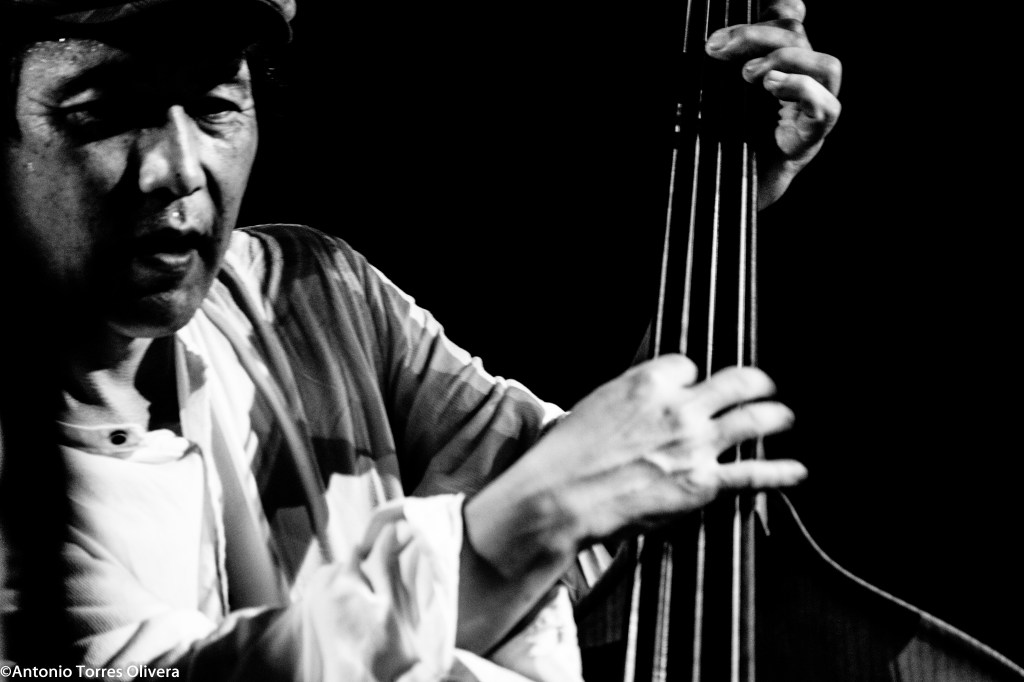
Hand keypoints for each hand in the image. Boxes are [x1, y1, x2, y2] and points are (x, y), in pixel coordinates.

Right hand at [466, 354, 804, 576]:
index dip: (690, 378)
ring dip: (775, 416)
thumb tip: (645, 406)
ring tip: (784, 416)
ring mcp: (695, 443)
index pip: (687, 366)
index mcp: (647, 382)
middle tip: (762, 385)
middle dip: (754, 382)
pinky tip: (795, 470)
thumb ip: (630, 402)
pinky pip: (752, 473)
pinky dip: (779, 472)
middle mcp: (678, 406)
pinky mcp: (702, 482)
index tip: (690, 387)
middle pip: (734, 381)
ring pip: (752, 419)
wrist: (561, 496)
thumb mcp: (594, 407)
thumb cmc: (567, 455)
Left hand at [705, 0, 841, 207]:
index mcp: (779, 64)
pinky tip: (769, 87)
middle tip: (716, 49)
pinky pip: (824, 104)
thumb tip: (712, 44)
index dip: (777, 5)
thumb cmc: (720, 142)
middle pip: (799, 37)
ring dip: (785, 60)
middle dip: (755, 34)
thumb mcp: (711, 96)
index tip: (733, 21)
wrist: (726, 192)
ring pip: (825, 65)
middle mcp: (802, 81)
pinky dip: (799, 88)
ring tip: (748, 76)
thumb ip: (716, 69)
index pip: (792, 18)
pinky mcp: (814, 136)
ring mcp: (814, 109)